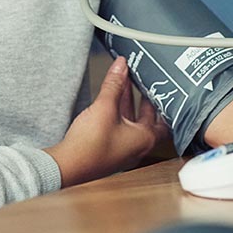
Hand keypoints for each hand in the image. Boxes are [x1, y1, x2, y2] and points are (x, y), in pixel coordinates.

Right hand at [45, 57, 170, 187]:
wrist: (67, 166)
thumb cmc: (90, 146)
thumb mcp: (104, 107)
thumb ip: (114, 84)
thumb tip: (121, 66)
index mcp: (144, 139)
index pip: (165, 121)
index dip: (165, 104)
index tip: (163, 91)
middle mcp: (137, 147)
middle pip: (147, 120)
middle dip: (144, 100)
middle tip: (143, 83)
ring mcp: (122, 150)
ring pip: (131, 123)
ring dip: (128, 105)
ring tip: (124, 84)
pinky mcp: (109, 150)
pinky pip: (119, 128)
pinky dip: (118, 113)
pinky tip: (109, 101)